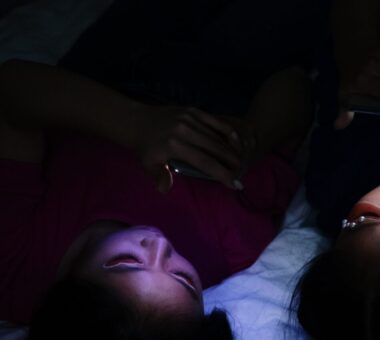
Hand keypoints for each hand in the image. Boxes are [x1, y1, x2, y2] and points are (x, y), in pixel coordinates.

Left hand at [132, 104, 251, 192]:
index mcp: (175, 146)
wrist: (136, 120)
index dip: (222, 174)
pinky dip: (227, 130)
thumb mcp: (148, 164)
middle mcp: (185, 131)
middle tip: (242, 173)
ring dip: (232, 149)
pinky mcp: (192, 110)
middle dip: (232, 162)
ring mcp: (190, 118)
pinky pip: (214, 121)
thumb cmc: (145, 147)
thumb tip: (165, 188)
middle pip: (216, 148)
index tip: (235, 184)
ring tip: (241, 161)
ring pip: (217, 135)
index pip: (205, 162)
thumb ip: (158, 176)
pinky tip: (237, 140)